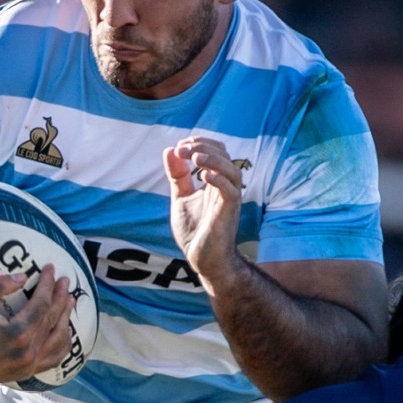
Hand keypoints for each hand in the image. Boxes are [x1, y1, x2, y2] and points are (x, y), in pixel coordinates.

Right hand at [0, 266, 76, 389]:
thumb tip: (23, 276)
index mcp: (17, 334)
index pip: (42, 304)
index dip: (48, 284)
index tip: (51, 269)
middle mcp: (27, 352)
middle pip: (53, 320)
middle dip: (61, 297)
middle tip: (65, 280)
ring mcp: (29, 365)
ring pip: (59, 340)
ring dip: (66, 319)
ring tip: (68, 302)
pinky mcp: (26, 373)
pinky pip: (53, 359)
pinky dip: (62, 344)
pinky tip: (64, 331)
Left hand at [166, 138, 249, 287]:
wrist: (202, 260)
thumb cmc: (195, 231)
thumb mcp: (181, 198)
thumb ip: (177, 176)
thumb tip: (170, 150)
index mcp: (216, 181)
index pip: (216, 151)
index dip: (200, 143)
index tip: (179, 146)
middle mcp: (225, 187)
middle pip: (225, 155)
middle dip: (203, 147)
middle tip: (182, 149)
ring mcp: (229, 200)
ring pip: (232, 170)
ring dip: (214, 160)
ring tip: (195, 157)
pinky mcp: (229, 213)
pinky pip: (231, 191)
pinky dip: (219, 180)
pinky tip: (203, 177)